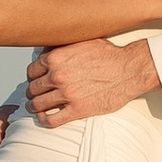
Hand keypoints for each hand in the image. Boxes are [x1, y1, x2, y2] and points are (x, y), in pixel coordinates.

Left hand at [27, 39, 161, 127]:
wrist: (129, 69)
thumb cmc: (109, 55)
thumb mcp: (81, 41)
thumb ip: (61, 47)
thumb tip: (46, 51)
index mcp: (56, 58)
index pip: (31, 71)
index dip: (32, 77)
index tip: (35, 81)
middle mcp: (58, 75)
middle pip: (33, 88)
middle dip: (33, 92)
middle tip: (35, 95)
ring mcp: (67, 94)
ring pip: (38, 104)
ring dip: (34, 107)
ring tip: (36, 107)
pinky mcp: (77, 109)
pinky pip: (51, 120)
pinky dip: (44, 120)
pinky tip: (45, 118)